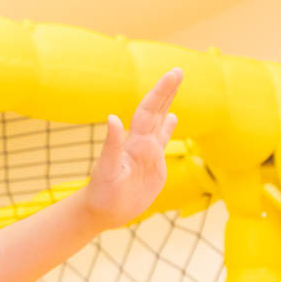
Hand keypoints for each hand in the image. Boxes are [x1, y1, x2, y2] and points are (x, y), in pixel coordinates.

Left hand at [79, 68, 182, 231]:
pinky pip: (163, 141)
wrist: (102, 211)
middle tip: (178, 70)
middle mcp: (142, 143)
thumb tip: (112, 118)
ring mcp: (148, 154)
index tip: (173, 74)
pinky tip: (173, 118)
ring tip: (175, 86)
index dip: (161, 92)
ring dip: (168, 104)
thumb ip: (112, 144)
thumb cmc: (102, 192)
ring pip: (160, 123)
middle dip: (167, 91)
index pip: (149, 110)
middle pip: (156, 111)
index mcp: (134, 142)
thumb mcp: (107, 168)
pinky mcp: (154, 167)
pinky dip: (169, 128)